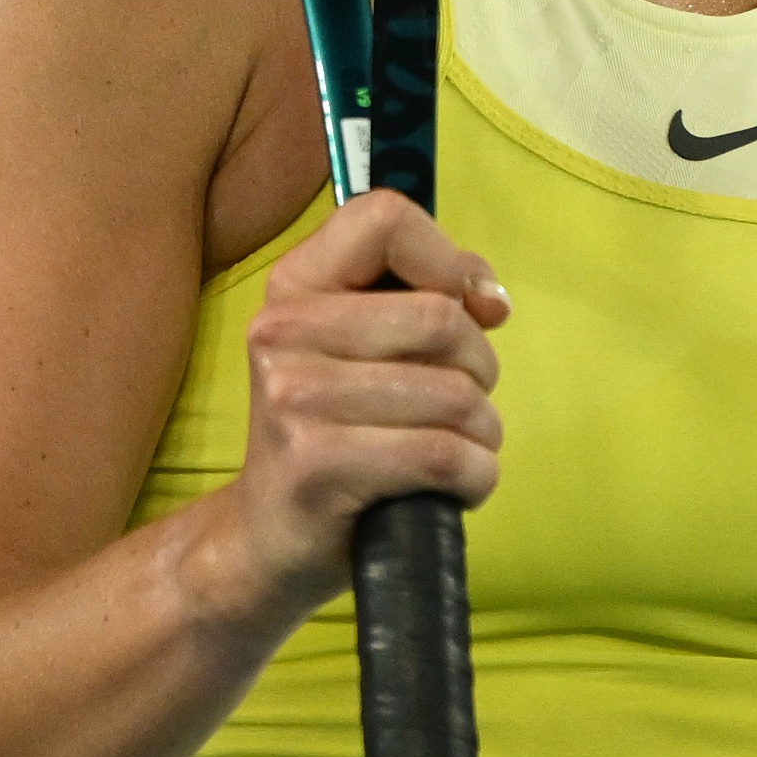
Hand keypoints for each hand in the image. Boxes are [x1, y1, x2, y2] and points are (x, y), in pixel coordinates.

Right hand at [218, 189, 508, 621]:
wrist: (267, 537)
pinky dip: (477, 476)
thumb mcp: (360, 346)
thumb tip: (489, 298)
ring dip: (483, 431)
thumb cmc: (336, 431)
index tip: (472, 308)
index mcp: (293, 285)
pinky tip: (456, 486)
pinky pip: (444, 456)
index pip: (383, 219)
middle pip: (440, 318)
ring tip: (459, 448)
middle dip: (480, 367)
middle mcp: (281, 333)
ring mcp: (293, 400)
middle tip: (463, 402)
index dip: (449, 260)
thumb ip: (422, 297)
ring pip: (453, 395)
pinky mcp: (318, 467)